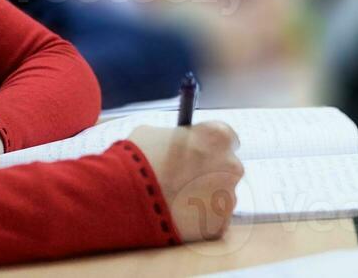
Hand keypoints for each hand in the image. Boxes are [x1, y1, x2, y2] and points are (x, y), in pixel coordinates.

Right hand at [128, 122, 243, 243]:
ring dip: (205, 196)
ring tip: (176, 200)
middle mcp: (231, 165)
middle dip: (210, 172)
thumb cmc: (139, 159)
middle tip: (185, 178)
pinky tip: (179, 216)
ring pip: (221, 195)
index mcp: (218, 136)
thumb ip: (177, 137)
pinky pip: (214, 220)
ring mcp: (228, 197)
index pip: (227, 137)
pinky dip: (200, 219)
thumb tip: (178, 142)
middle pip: (227, 168)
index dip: (211, 146)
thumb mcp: (154, 134)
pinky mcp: (219, 225)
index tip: (201, 152)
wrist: (126, 198)